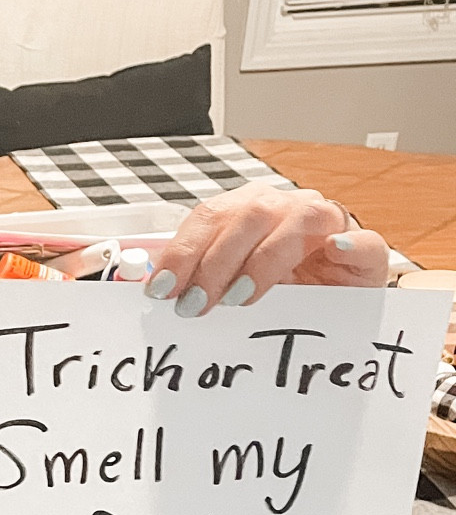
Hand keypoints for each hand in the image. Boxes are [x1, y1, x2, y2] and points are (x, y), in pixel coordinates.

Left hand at [147, 184, 390, 317]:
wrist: (335, 304)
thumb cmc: (277, 293)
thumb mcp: (230, 287)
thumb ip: (196, 283)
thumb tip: (149, 290)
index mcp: (247, 210)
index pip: (209, 218)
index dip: (182, 251)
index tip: (161, 290)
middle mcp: (285, 208)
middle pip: (247, 217)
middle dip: (214, 263)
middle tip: (194, 305)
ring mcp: (328, 223)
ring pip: (298, 221)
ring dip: (263, 260)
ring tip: (238, 298)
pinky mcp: (365, 250)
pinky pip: (363, 241)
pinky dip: (350, 245)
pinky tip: (333, 252)